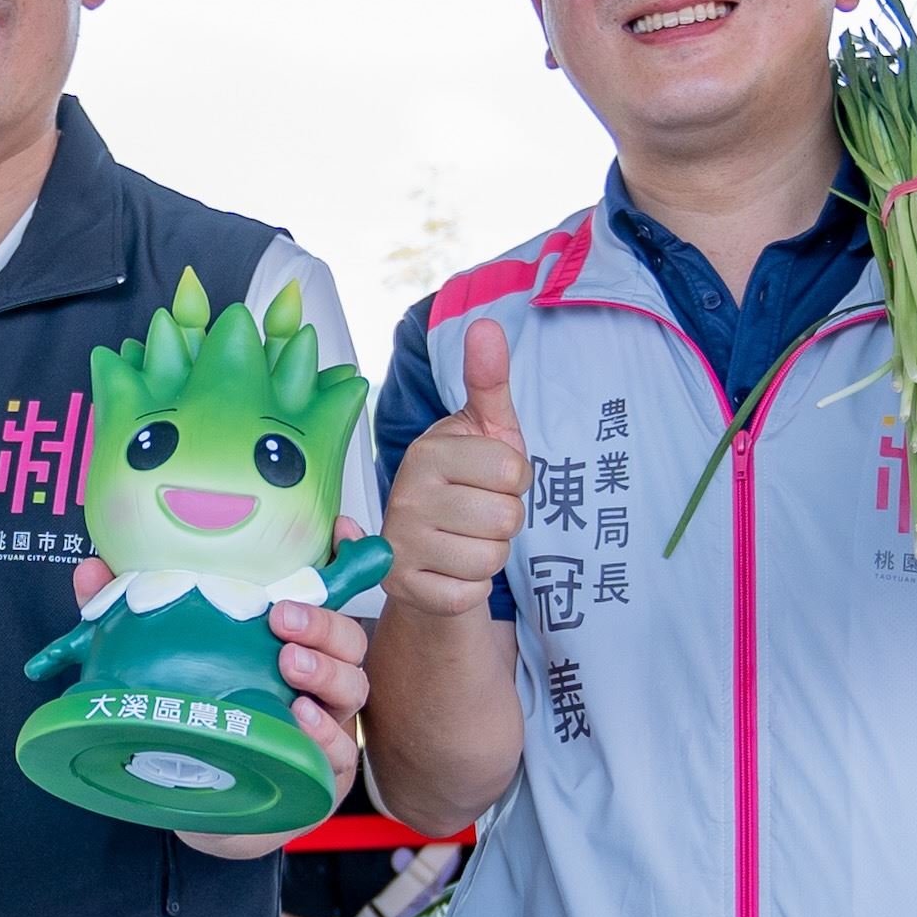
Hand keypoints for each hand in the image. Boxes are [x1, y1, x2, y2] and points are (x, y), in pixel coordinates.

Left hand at [68, 551, 375, 808]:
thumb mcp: (162, 670)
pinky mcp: (324, 775)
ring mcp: (327, 726)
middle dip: (322, 622)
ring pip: (352, 687)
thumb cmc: (200, 731)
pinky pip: (339, 749)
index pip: (329, 593)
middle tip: (281, 617)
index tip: (338, 530)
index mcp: (290, 644)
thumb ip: (130, 618)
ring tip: (290, 663)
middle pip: (348, 638)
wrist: (206, 815)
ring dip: (325, 670)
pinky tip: (299, 717)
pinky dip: (323, 732)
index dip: (344, 558)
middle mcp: (318, 681)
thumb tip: (92, 572)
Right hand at [382, 320, 527, 622]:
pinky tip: (452, 568)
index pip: (512, 472)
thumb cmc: (467, 484)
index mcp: (428, 451)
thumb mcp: (485, 429)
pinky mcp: (402, 586)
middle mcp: (405, 494)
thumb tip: (488, 323)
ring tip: (467, 539)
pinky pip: (468, 592)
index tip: (491, 480)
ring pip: (489, 559)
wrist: (428, 549)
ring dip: (490, 554)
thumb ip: (489, 380)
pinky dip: (471, 585)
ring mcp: (400, 543)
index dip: (516, 481)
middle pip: (505, 519)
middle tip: (479, 513)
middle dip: (505, 520)